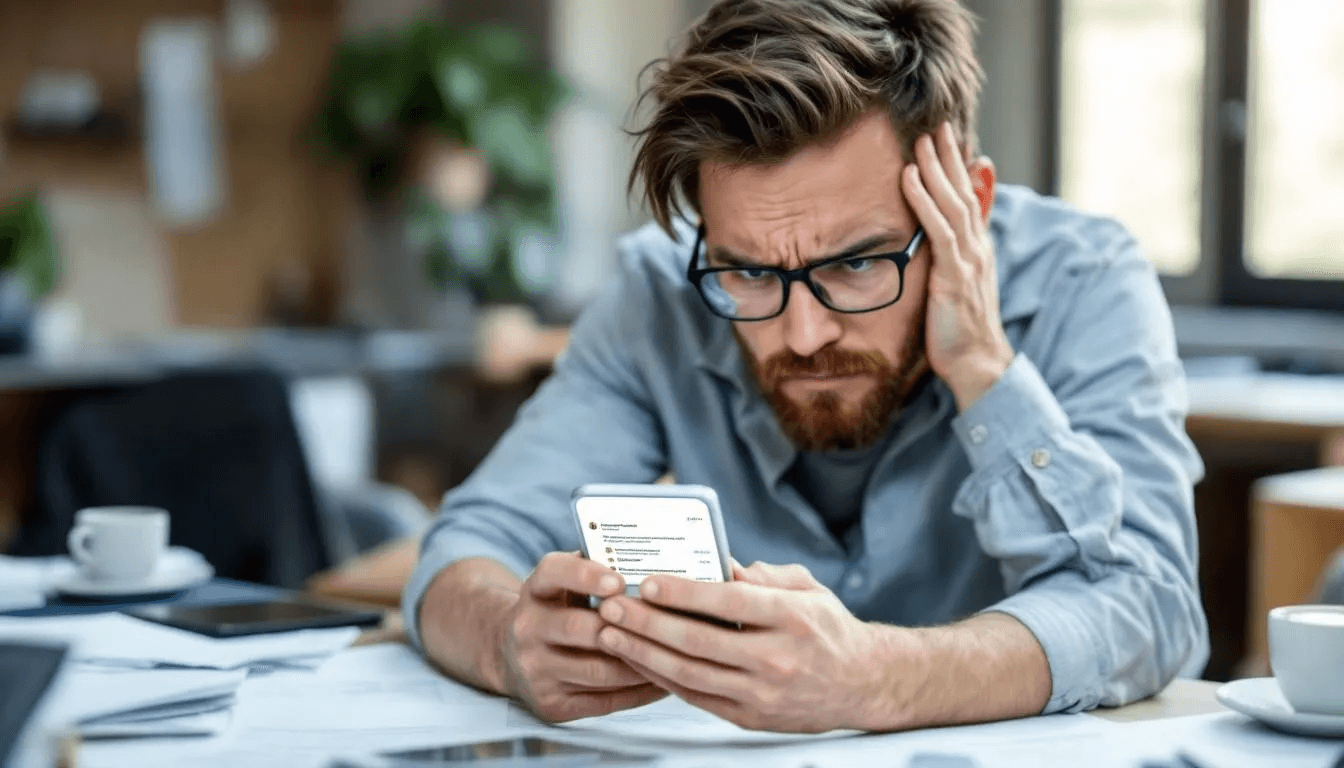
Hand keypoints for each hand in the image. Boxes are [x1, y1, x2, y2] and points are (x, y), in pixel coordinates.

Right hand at [500, 552, 666, 720]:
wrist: (512, 654)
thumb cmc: (559, 609)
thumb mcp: (565, 583)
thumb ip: (597, 570)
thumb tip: (651, 563)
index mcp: (536, 590)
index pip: (554, 573)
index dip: (586, 576)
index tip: (619, 581)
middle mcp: (527, 628)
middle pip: (577, 627)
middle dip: (623, 626)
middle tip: (665, 623)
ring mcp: (535, 670)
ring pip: (597, 670)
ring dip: (640, 664)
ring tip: (675, 654)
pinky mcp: (550, 703)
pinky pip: (602, 702)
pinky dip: (638, 693)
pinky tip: (663, 681)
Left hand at [594, 561, 908, 732]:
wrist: (864, 684)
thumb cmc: (829, 628)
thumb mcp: (806, 588)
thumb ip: (762, 576)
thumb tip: (718, 564)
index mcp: (792, 618)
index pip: (728, 603)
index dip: (683, 593)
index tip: (647, 582)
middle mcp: (777, 659)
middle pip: (698, 641)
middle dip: (647, 622)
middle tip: (611, 605)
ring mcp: (763, 694)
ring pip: (689, 674)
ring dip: (643, 653)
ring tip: (610, 633)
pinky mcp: (751, 717)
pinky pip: (696, 697)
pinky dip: (661, 678)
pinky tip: (638, 659)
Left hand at [903, 121, 1012, 410]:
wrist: (978, 364)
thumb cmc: (961, 329)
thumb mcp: (958, 286)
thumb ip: (955, 255)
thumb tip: (944, 241)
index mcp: (976, 248)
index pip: (968, 197)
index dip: (957, 164)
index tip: (945, 135)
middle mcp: (976, 247)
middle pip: (963, 191)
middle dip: (949, 155)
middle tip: (936, 121)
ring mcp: (968, 260)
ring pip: (953, 203)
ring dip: (937, 168)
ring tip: (922, 139)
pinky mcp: (955, 276)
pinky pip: (939, 230)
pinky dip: (924, 200)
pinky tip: (910, 177)